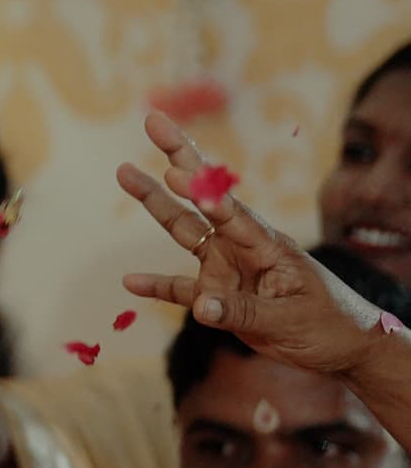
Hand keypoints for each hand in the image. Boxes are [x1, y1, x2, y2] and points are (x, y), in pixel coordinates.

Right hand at [118, 112, 397, 379]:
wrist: (342, 346)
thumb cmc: (327, 324)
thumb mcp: (290, 319)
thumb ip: (243, 313)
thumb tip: (200, 308)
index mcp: (267, 246)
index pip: (230, 214)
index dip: (203, 192)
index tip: (176, 172)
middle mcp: (241, 247)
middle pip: (202, 198)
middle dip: (179, 159)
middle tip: (153, 121)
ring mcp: (227, 268)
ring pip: (183, 230)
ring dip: (156, 203)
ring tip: (125, 171)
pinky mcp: (217, 296)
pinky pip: (180, 288)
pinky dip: (156, 286)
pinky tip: (130, 281)